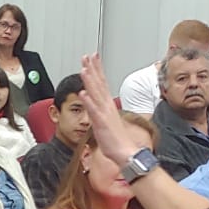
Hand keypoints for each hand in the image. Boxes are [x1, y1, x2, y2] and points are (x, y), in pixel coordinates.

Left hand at [78, 53, 151, 168]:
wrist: (126, 152)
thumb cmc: (116, 139)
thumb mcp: (105, 121)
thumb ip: (99, 110)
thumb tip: (94, 103)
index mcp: (107, 105)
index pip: (101, 83)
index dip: (97, 70)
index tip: (92, 58)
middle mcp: (106, 106)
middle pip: (99, 83)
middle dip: (93, 69)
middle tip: (88, 56)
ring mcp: (104, 113)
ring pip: (96, 93)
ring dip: (90, 80)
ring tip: (84, 68)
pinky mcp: (101, 123)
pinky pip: (93, 111)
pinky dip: (88, 101)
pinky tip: (83, 93)